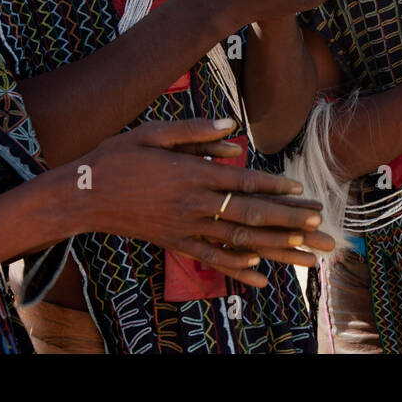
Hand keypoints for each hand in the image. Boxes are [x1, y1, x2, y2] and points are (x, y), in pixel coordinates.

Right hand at [76, 118, 335, 287]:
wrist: (81, 195)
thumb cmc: (117, 157)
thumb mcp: (153, 132)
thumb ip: (194, 130)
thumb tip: (232, 127)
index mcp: (192, 174)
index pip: (244, 182)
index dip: (275, 187)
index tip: (302, 190)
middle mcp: (194, 204)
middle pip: (250, 215)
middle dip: (289, 222)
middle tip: (319, 227)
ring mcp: (185, 227)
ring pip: (238, 240)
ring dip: (275, 247)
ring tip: (304, 254)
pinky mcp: (175, 242)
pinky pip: (211, 258)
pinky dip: (238, 267)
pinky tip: (261, 274)